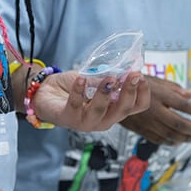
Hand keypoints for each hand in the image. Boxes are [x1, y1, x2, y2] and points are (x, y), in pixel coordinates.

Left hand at [32, 70, 149, 132]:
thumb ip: (108, 77)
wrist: (47, 93)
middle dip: (129, 92)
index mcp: (114, 109)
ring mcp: (86, 122)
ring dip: (105, 93)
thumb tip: (123, 68)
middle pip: (123, 110)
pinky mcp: (68, 118)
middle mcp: (104, 119)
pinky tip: (81, 79)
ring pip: (100, 111)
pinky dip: (79, 91)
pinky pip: (76, 105)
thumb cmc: (75, 88)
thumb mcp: (95, 79)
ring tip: (109, 78)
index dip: (143, 93)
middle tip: (133, 75)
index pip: (137, 106)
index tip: (141, 76)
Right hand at [118, 76, 190, 144]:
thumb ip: (174, 88)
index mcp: (160, 95)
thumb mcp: (155, 80)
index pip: (184, 105)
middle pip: (179, 123)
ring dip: (185, 137)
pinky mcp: (141, 130)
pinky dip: (170, 142)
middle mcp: (155, 110)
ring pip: (171, 134)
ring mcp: (148, 122)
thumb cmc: (135, 84)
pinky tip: (178, 142)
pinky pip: (158, 139)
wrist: (111, 95)